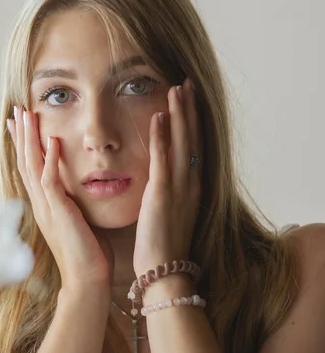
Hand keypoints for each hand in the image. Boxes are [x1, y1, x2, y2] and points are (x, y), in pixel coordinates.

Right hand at [7, 106, 113, 290]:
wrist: (86, 278)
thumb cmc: (87, 251)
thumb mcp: (78, 219)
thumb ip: (74, 201)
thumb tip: (79, 186)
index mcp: (45, 204)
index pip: (31, 167)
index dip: (24, 145)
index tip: (20, 124)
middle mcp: (41, 203)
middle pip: (25, 161)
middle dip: (21, 135)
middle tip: (17, 110)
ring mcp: (47, 207)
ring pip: (32, 165)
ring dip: (29, 139)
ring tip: (26, 115)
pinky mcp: (58, 212)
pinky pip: (50, 181)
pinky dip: (50, 159)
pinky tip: (52, 139)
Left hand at [133, 78, 202, 276]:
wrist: (164, 269)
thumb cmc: (162, 243)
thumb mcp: (170, 211)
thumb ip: (168, 190)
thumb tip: (161, 176)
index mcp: (191, 186)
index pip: (194, 146)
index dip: (192, 121)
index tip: (189, 99)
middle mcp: (190, 183)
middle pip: (193, 138)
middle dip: (190, 109)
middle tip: (186, 83)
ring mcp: (179, 187)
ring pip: (183, 143)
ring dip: (180, 114)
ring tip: (177, 88)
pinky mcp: (162, 194)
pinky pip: (163, 159)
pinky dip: (162, 136)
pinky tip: (159, 116)